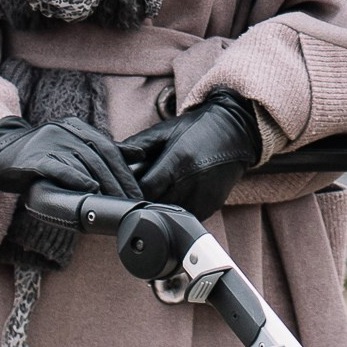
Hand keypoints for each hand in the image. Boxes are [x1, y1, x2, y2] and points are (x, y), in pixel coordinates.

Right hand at [0, 116, 135, 270]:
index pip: (108, 147)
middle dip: (117, 180)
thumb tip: (138, 154)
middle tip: (129, 201)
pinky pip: (59, 167)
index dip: (124, 170)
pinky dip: (76, 179)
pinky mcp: (34, 158)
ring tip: (114, 202)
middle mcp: (64, 130)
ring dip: (102, 184)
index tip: (136, 191)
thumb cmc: (37, 156)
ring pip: (83, 162)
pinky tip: (89, 190)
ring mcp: (49, 141)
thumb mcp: (70, 147)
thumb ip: (101, 150)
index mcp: (75, 126)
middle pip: (99, 155)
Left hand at [119, 89, 262, 223]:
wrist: (235, 132)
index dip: (130, 191)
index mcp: (178, 161)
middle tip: (134, 193)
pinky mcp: (210, 207)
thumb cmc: (196, 129)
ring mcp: (202, 198)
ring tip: (154, 195)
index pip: (144, 189)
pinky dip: (173, 212)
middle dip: (141, 201)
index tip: (122, 189)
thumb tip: (111, 156)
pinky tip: (172, 197)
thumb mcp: (164, 130)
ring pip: (168, 215)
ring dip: (157, 209)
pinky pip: (183, 218)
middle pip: (154, 205)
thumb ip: (137, 145)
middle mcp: (192, 182)